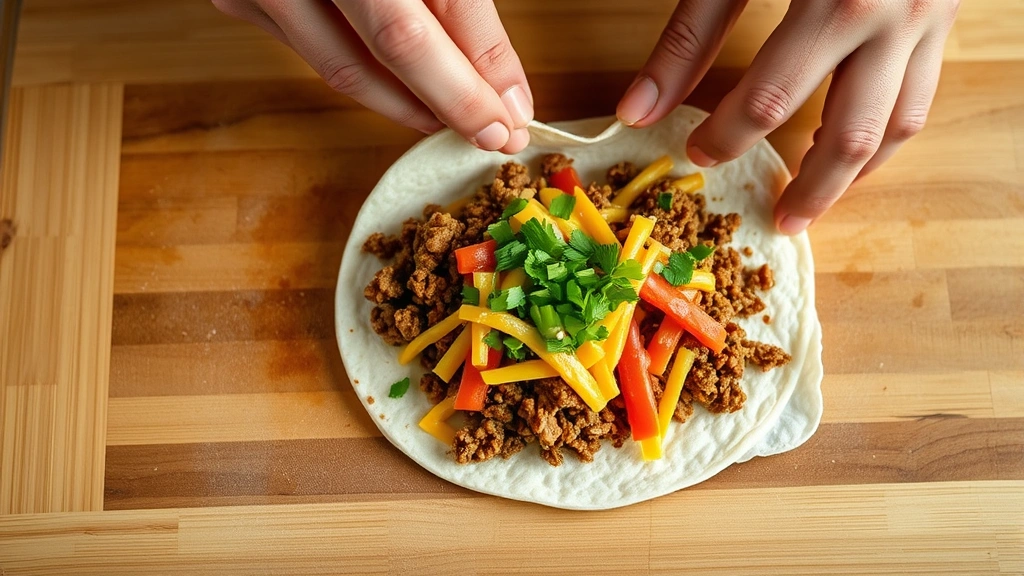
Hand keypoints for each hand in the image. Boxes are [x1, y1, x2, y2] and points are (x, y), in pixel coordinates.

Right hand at [212, 0, 533, 152]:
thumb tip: (497, 79)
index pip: (451, 2)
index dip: (489, 65)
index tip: (516, 109)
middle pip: (400, 44)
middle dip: (457, 102)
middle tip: (495, 135)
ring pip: (349, 69)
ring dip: (410, 106)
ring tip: (450, 122)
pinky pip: (315, 55)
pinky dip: (365, 79)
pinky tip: (400, 91)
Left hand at [617, 0, 958, 233]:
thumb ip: (688, 37)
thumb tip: (636, 110)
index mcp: (835, 3)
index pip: (769, 100)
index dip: (727, 136)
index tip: (697, 153)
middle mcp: (893, 17)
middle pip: (849, 135)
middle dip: (810, 189)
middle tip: (776, 220)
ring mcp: (928, 20)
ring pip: (898, 126)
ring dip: (856, 175)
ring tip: (815, 201)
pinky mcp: (943, 17)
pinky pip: (921, 96)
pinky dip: (887, 134)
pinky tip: (854, 151)